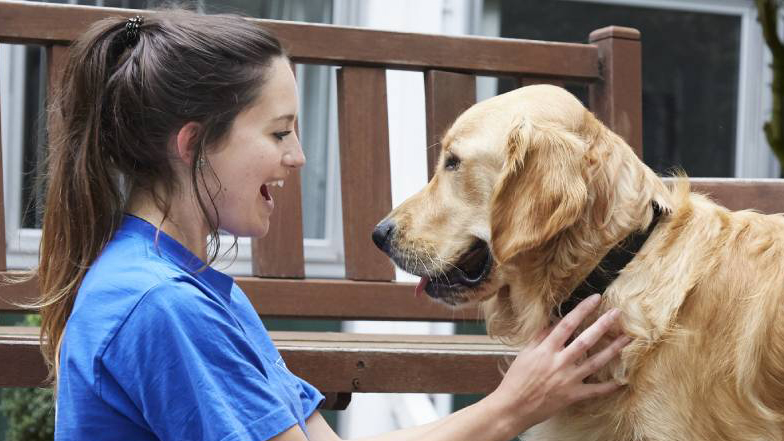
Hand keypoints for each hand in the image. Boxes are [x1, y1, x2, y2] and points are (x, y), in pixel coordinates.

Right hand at [487, 294, 630, 433]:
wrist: (513, 407)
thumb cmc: (517, 379)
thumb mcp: (525, 353)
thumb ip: (541, 336)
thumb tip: (555, 321)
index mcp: (546, 350)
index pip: (567, 324)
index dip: (582, 310)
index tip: (595, 299)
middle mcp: (559, 362)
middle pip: (585, 340)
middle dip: (602, 325)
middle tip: (617, 313)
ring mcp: (568, 379)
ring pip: (595, 362)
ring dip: (613, 350)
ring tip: (627, 339)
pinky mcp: (573, 396)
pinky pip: (595, 391)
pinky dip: (610, 386)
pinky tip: (623, 380)